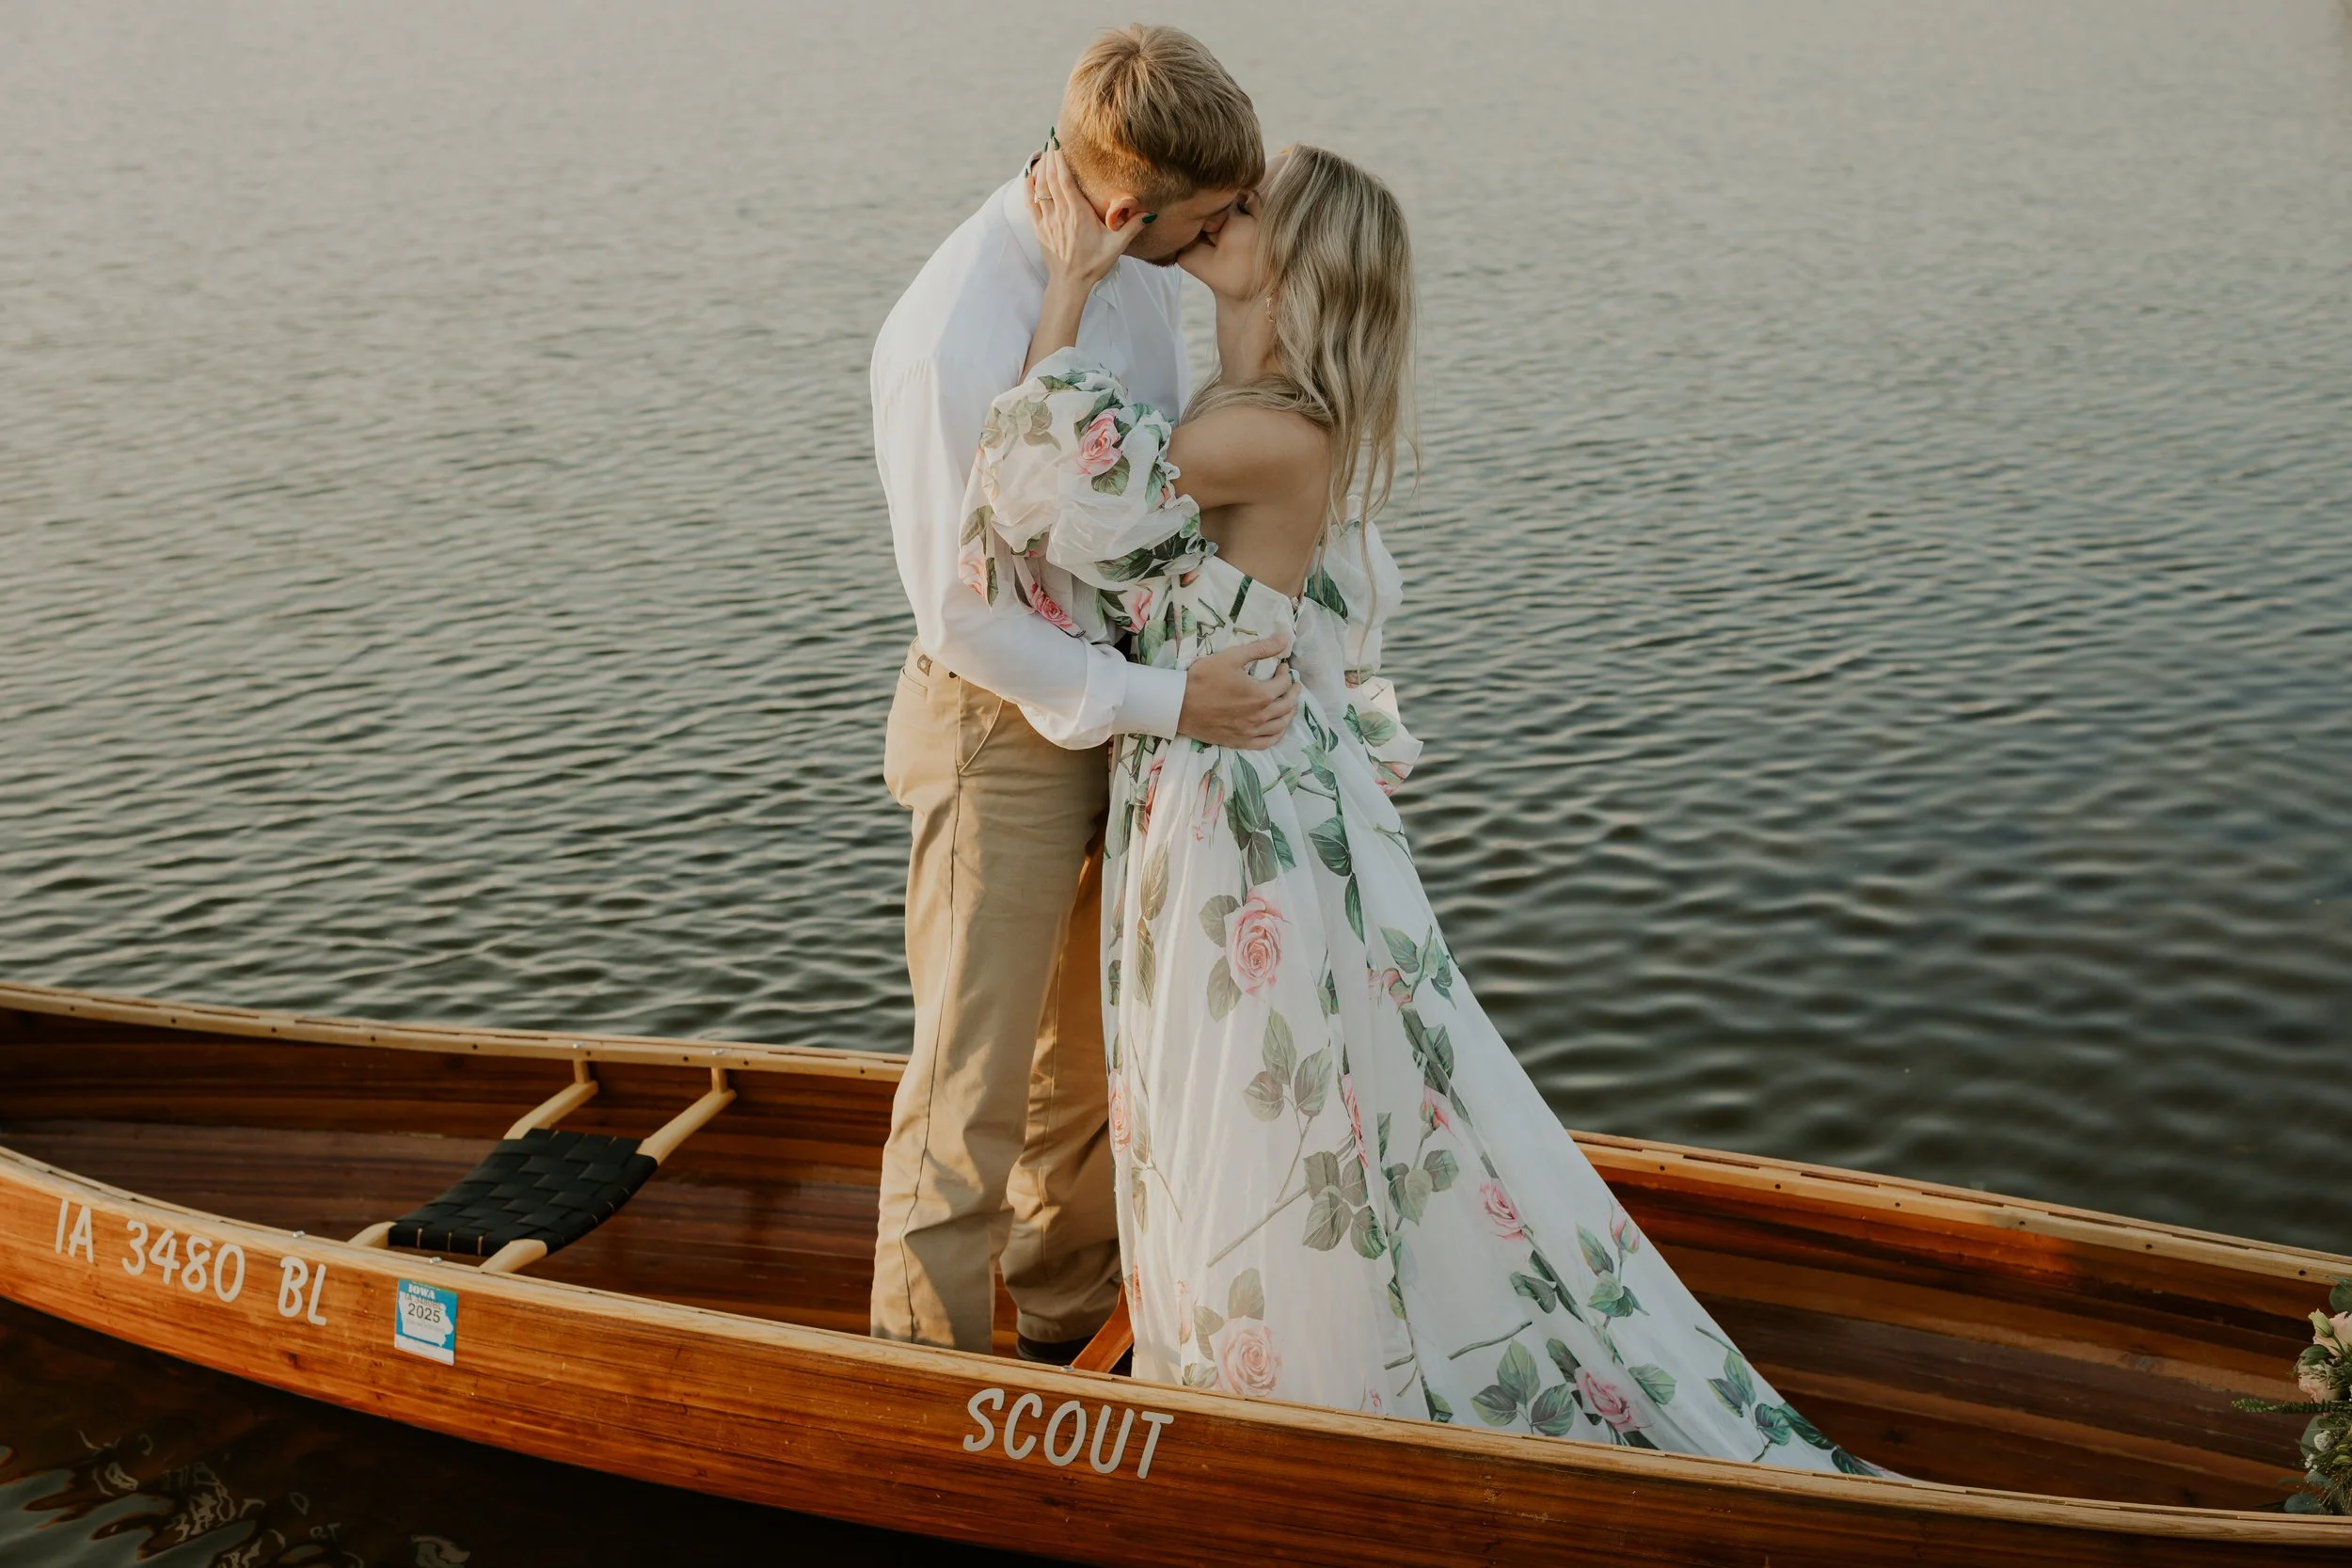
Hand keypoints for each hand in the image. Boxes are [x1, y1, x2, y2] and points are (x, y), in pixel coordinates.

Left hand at [1027, 149, 1142, 294]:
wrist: (1069, 283)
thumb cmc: (1093, 264)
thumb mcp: (1116, 246)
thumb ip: (1132, 227)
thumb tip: (1150, 213)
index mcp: (1078, 214)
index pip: (1065, 180)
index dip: (1060, 159)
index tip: (1059, 142)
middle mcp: (1060, 214)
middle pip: (1051, 178)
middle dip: (1051, 156)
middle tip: (1052, 137)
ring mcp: (1047, 221)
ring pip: (1040, 187)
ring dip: (1041, 167)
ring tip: (1045, 151)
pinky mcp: (1039, 228)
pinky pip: (1031, 202)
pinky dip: (1029, 186)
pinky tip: (1030, 175)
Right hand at [1177, 635, 1299, 750]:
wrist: (1180, 705)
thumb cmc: (1204, 678)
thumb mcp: (1232, 657)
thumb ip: (1260, 649)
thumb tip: (1284, 640)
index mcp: (1260, 695)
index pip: (1284, 684)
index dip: (1286, 674)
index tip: (1282, 667)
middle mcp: (1260, 716)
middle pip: (1287, 705)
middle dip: (1293, 692)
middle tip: (1292, 684)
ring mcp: (1251, 732)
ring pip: (1281, 725)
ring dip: (1289, 713)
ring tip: (1288, 703)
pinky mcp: (1240, 742)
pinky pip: (1267, 743)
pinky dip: (1277, 734)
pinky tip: (1278, 727)